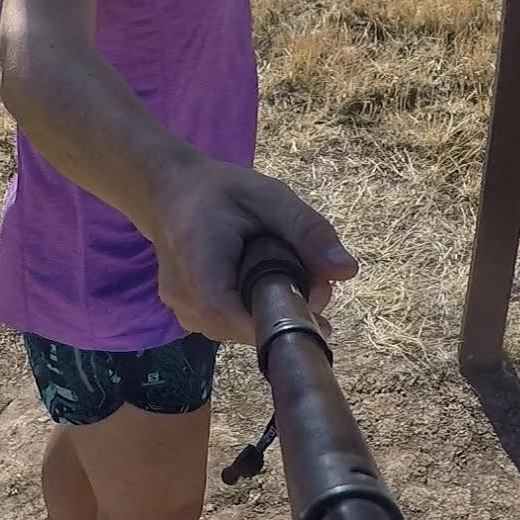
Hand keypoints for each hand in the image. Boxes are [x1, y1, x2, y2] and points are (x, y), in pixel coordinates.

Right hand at [148, 155, 358, 345]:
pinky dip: (253, 308)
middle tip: (313, 281)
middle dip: (283, 312)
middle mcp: (182, 294)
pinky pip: (227, 323)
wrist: (172, 191)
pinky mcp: (186, 313)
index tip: (313, 311)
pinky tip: (266, 282)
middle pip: (239, 326)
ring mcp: (180, 309)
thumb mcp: (271, 197)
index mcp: (198, 258)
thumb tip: (347, 271)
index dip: (273, 322)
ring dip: (269, 310)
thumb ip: (307, 231)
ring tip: (290, 273)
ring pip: (236, 329)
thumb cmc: (222, 190)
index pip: (227, 313)